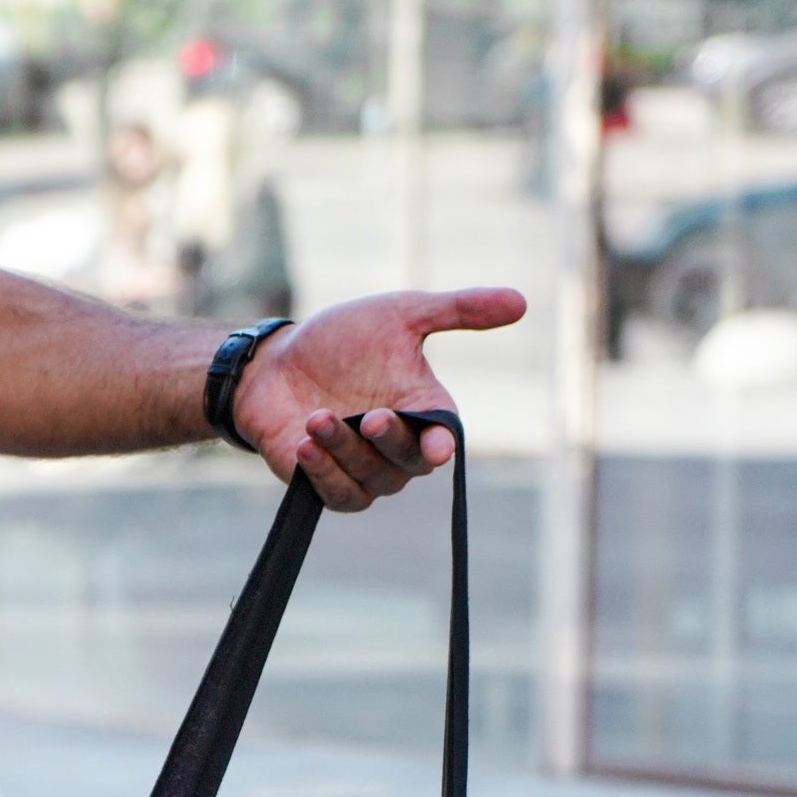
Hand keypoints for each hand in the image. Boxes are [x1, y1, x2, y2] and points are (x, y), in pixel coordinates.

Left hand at [233, 288, 524, 511]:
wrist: (275, 363)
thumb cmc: (341, 341)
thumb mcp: (400, 314)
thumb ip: (457, 311)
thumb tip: (521, 301)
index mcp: (423, 409)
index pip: (443, 434)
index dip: (442, 444)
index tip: (440, 447)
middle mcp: (398, 446)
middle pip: (410, 461)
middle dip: (391, 440)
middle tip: (368, 418)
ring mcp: (363, 469)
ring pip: (372, 478)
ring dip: (346, 449)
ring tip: (317, 417)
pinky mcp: (326, 485)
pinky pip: (338, 495)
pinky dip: (324, 473)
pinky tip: (305, 446)